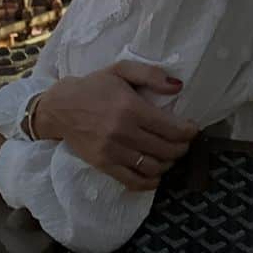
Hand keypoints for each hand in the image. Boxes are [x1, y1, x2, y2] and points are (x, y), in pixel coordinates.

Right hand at [34, 60, 197, 191]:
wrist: (60, 107)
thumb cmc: (94, 86)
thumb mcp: (121, 70)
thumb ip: (150, 75)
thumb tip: (178, 87)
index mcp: (130, 107)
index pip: (171, 128)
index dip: (188, 132)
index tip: (192, 129)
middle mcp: (123, 132)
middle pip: (166, 149)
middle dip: (182, 148)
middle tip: (183, 142)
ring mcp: (112, 151)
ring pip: (153, 167)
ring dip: (168, 164)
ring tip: (169, 155)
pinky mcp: (103, 165)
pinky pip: (134, 181)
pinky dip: (150, 181)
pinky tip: (155, 173)